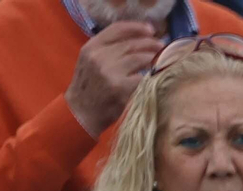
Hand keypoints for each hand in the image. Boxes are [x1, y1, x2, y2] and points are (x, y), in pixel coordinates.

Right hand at [65, 23, 161, 138]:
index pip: (117, 29)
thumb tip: (138, 39)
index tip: (151, 30)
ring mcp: (110, 72)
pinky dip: (150, 76)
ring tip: (159, 59)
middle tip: (161, 46)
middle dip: (150, 43)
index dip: (136, 28)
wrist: (81, 111)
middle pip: (132, 44)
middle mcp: (99, 57)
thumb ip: (109, 48)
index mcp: (92, 47)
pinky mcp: (121, 88)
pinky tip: (154, 76)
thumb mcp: (91, 60)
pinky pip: (143, 77)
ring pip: (140, 58)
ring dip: (153, 58)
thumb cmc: (91, 85)